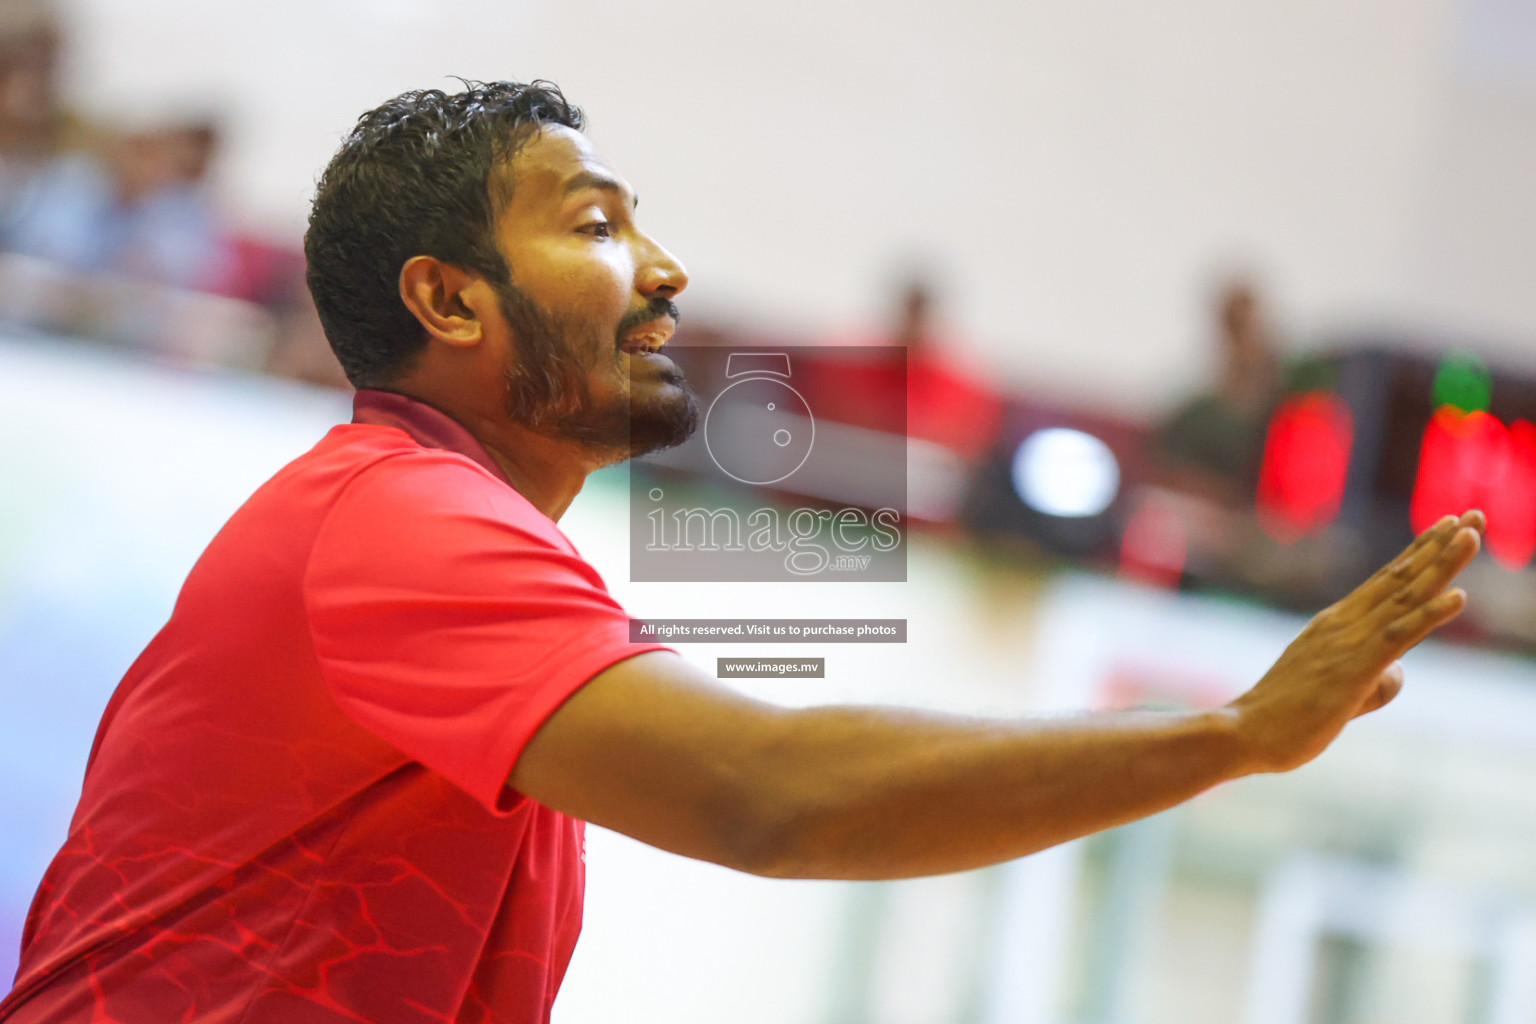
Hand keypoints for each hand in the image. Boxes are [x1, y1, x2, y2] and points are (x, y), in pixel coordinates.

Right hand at [1227, 509, 1484, 773]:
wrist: (1244, 732)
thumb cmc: (1285, 720)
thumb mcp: (1337, 694)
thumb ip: (1372, 679)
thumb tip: (1399, 671)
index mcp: (1335, 625)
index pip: (1386, 581)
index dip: (1419, 551)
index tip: (1447, 524)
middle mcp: (1342, 624)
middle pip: (1400, 577)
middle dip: (1438, 545)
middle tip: (1472, 514)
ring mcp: (1348, 643)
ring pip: (1404, 597)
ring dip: (1442, 564)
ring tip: (1471, 534)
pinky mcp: (1354, 669)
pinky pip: (1398, 636)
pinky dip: (1430, 614)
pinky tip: (1460, 597)